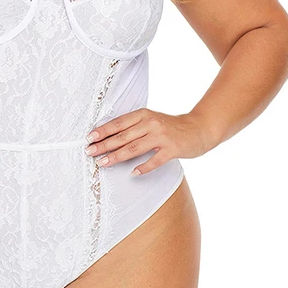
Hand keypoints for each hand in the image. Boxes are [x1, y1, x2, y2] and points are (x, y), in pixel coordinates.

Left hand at [85, 108, 210, 175]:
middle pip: (123, 136)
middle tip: (89, 152)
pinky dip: (143, 167)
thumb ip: (134, 126)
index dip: (103, 130)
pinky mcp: (172, 149)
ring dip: (117, 156)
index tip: (89, 138)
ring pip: (134, 147)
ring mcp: (162, 136)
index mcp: (144, 114)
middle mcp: (151, 123)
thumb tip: (110, 138)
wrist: (199, 128)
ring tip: (103, 163)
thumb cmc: (170, 127)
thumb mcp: (151, 120)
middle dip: (104, 145)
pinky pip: (155, 160)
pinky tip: (133, 173)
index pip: (118, 123)